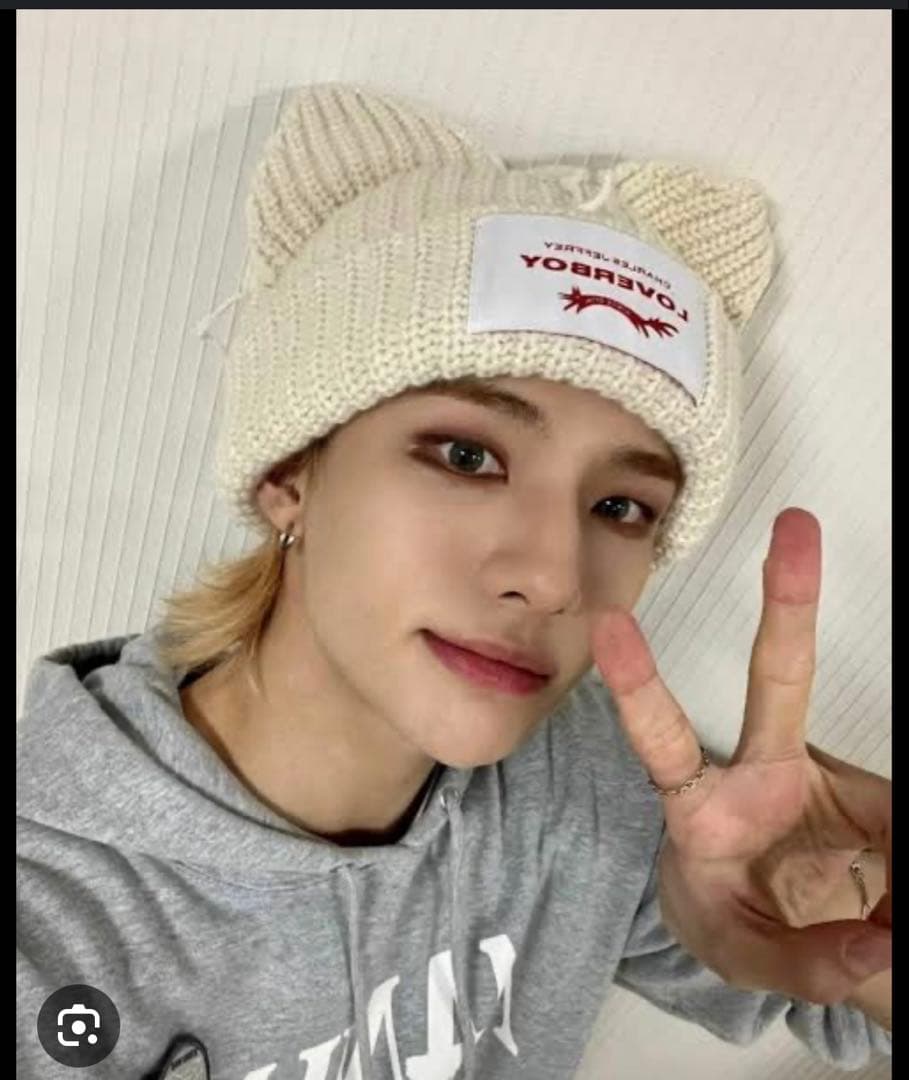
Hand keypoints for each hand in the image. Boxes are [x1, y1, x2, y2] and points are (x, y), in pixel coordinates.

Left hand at [592, 508, 891, 1004]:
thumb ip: (800, 963)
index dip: (638, 682)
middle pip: (777, 677)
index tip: (610, 624)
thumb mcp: (746, 952)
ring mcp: (816, 777)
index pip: (663, 737)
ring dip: (882, 810)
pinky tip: (880, 893)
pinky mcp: (867, 798)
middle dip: (787, 600)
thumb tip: (873, 954)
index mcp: (705, 806)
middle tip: (796, 526)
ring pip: (857, 749)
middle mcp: (759, 773)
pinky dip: (891, 853)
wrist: (771, 925)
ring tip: (872, 894)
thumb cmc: (732, 914)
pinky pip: (895, 812)